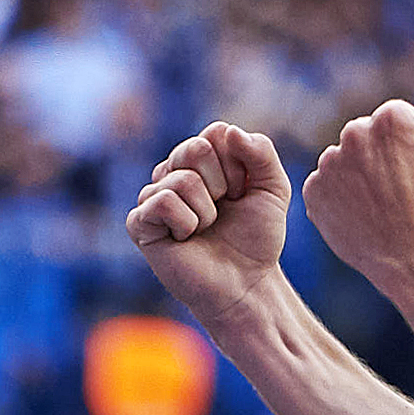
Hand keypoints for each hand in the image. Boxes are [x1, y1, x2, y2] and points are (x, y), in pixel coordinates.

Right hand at [125, 122, 295, 326]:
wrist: (245, 283)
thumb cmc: (256, 238)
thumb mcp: (273, 189)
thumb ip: (261, 152)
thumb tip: (230, 131)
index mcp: (202, 160)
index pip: (217, 133)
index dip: (239, 166)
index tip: (242, 193)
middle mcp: (173, 172)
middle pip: (196, 148)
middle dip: (223, 184)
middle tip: (224, 210)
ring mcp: (153, 196)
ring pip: (182, 179)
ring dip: (207, 211)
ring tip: (206, 228)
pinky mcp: (140, 222)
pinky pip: (162, 202)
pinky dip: (187, 223)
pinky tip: (187, 238)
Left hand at [302, 100, 413, 292]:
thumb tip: (409, 119)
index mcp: (389, 120)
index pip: (395, 118)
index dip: (411, 143)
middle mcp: (353, 134)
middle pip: (365, 136)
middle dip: (379, 155)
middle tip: (398, 189)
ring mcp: (329, 164)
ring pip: (344, 160)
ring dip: (357, 174)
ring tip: (380, 204)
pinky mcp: (314, 191)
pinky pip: (327, 185)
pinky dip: (341, 197)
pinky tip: (363, 214)